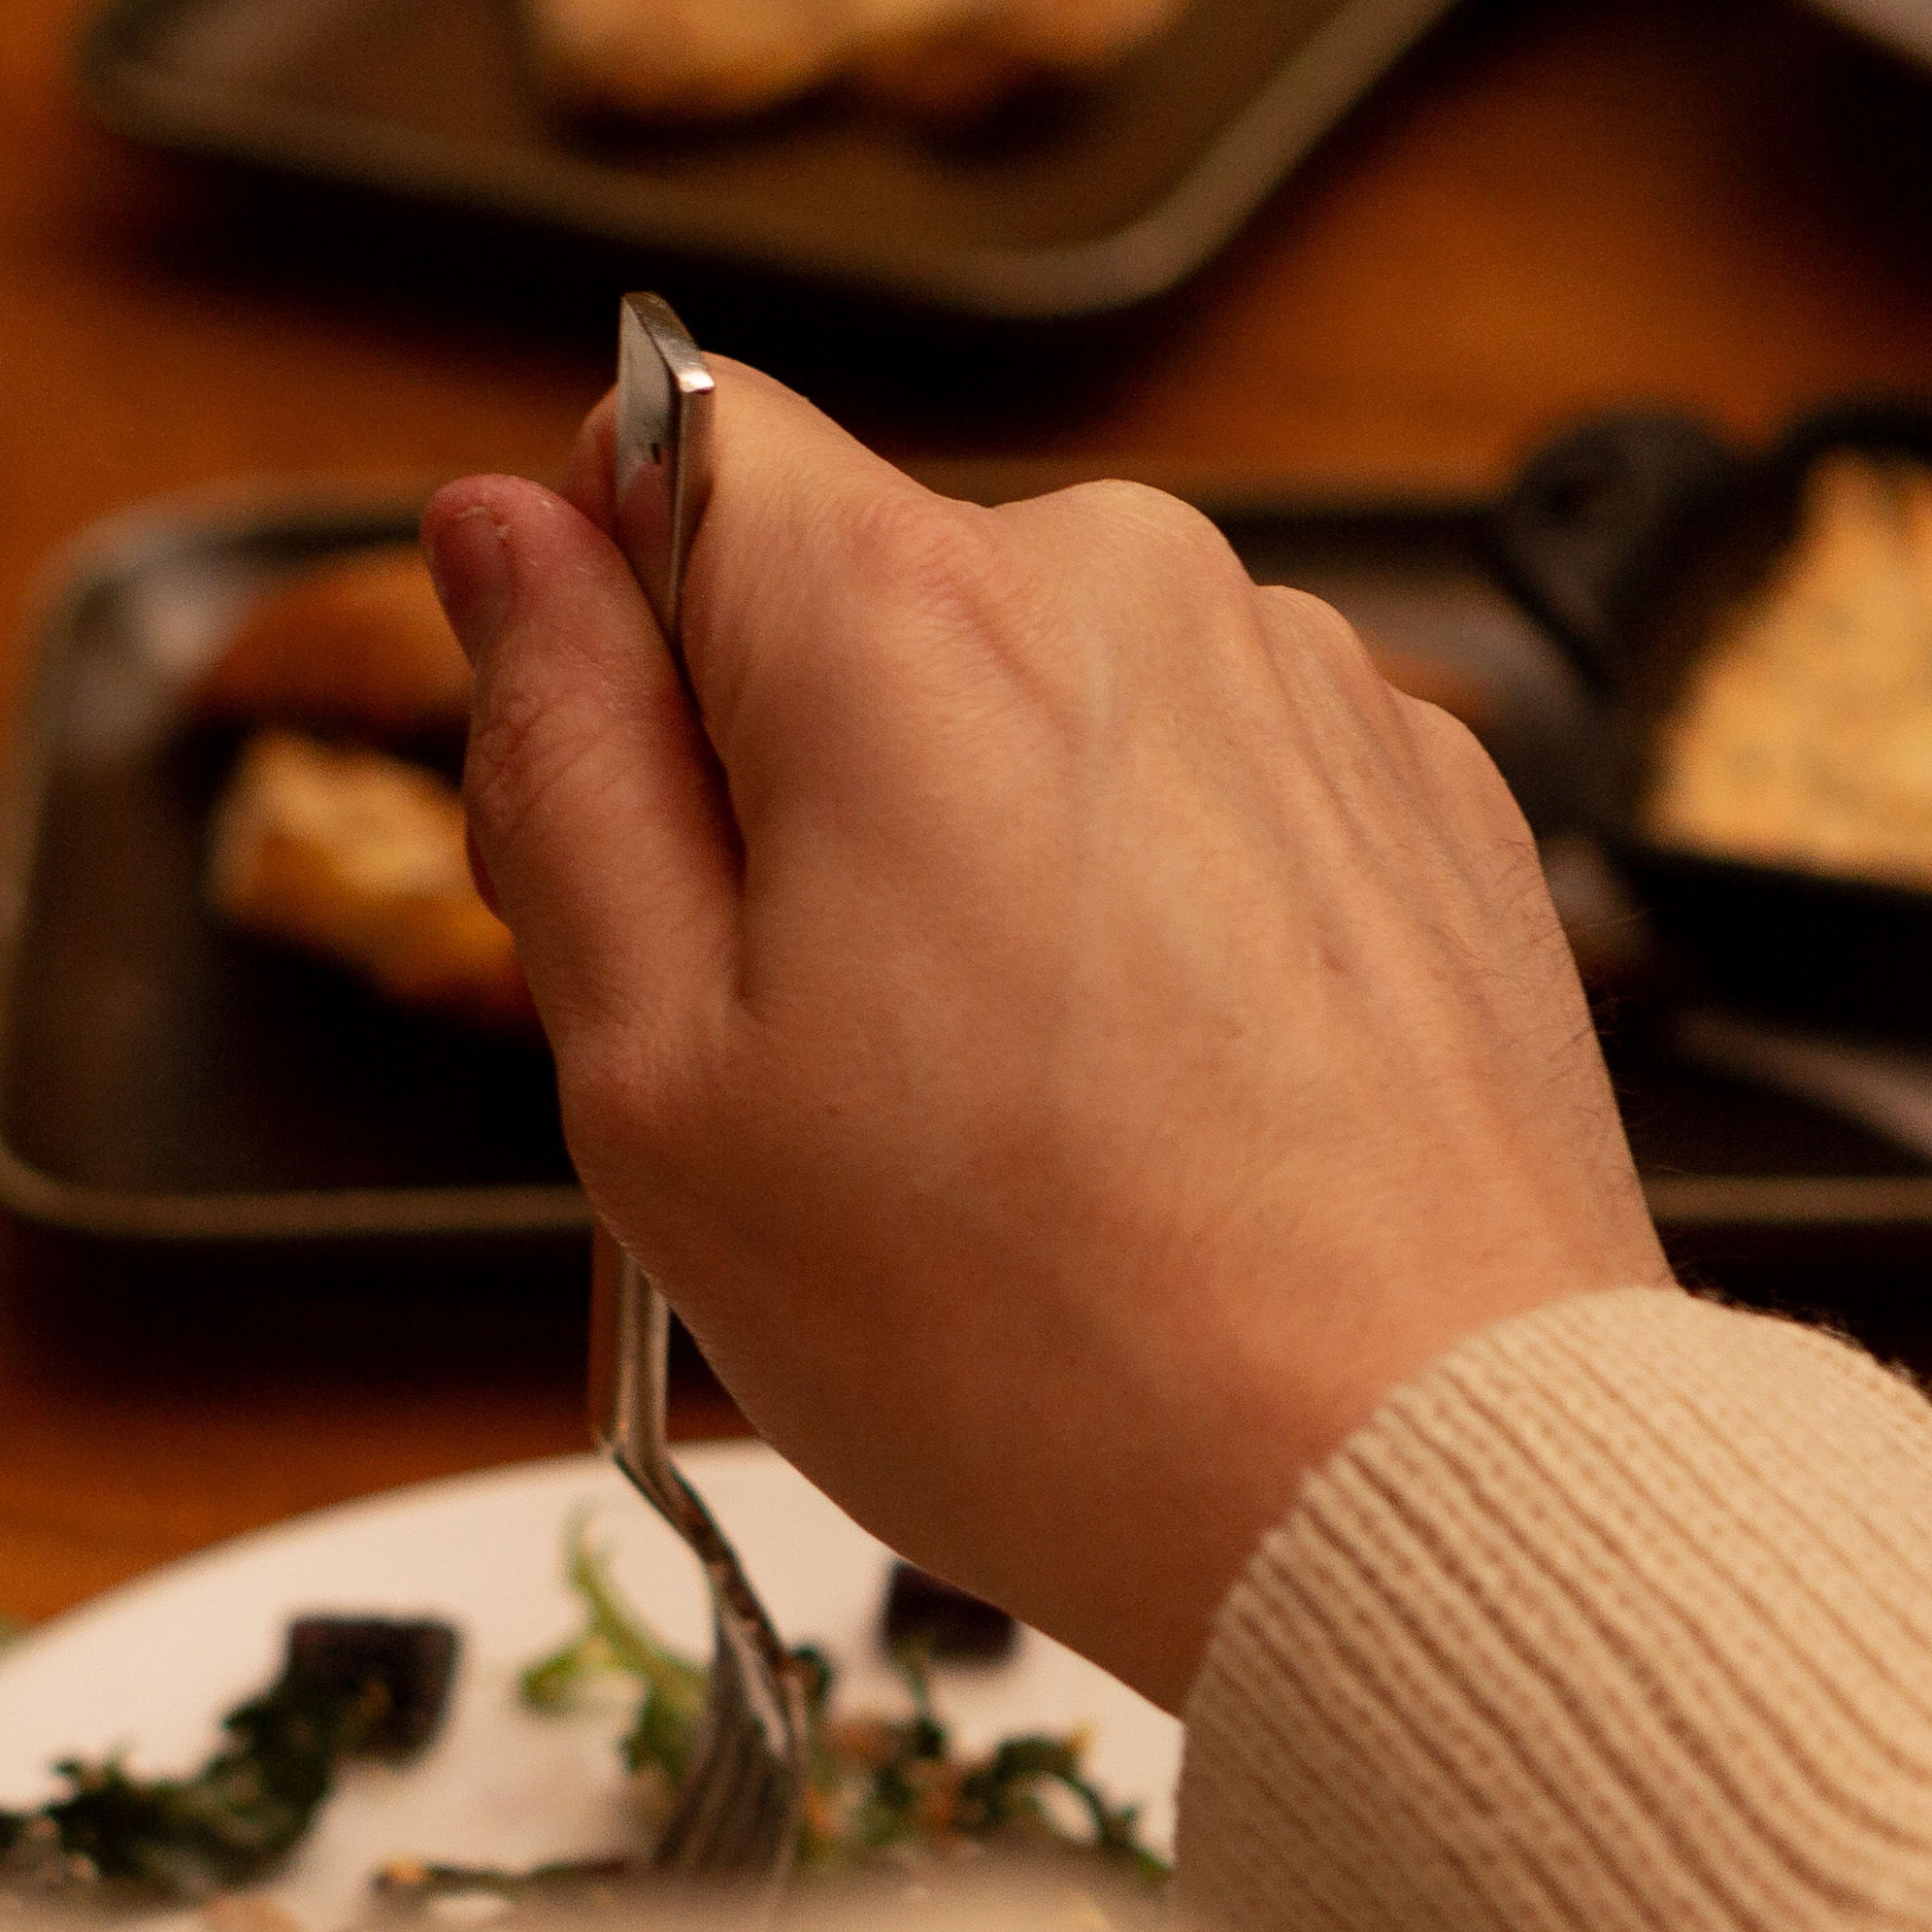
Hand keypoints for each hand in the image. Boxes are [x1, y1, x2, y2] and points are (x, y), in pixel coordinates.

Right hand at [425, 366, 1662, 1699]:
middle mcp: (1132, 587)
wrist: (1418, 1489)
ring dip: (987, 858)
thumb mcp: (653, 1079)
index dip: (616, 630)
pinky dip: (1157, 919)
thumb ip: (557, 759)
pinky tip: (1166, 1114)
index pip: (676, 441)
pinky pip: (1209, 796)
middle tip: (822, 1064)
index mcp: (905, 619)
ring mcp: (1311, 688)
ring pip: (1040, 707)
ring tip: (1022, 1121)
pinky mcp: (1431, 804)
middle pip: (861, 598)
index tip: (646, 829)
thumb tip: (499, 539)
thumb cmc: (1030, 1334)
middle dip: (799, 785)